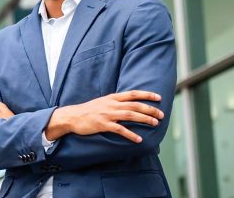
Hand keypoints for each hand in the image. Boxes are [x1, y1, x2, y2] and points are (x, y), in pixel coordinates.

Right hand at [45, 90, 163, 141]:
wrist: (72, 116)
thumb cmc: (88, 111)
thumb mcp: (103, 102)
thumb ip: (115, 102)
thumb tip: (129, 104)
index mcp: (112, 98)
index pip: (133, 94)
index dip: (147, 95)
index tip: (158, 97)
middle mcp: (112, 104)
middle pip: (135, 105)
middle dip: (150, 109)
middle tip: (161, 115)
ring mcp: (107, 114)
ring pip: (130, 115)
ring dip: (144, 119)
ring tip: (155, 124)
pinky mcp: (103, 124)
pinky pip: (120, 129)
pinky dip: (130, 134)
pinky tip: (138, 139)